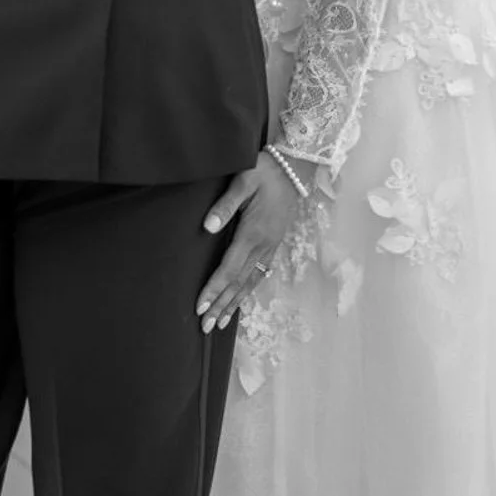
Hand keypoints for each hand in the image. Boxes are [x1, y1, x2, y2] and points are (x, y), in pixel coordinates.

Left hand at [195, 150, 306, 332]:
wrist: (295, 168)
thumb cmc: (265, 171)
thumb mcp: (244, 180)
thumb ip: (225, 205)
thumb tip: (207, 227)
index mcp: (253, 232)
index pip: (229, 268)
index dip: (214, 289)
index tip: (200, 306)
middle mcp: (263, 245)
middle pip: (238, 282)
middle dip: (220, 305)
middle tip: (205, 326)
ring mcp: (270, 247)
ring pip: (250, 282)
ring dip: (233, 304)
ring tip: (219, 323)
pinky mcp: (274, 244)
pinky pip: (259, 274)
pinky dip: (248, 291)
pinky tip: (240, 301)